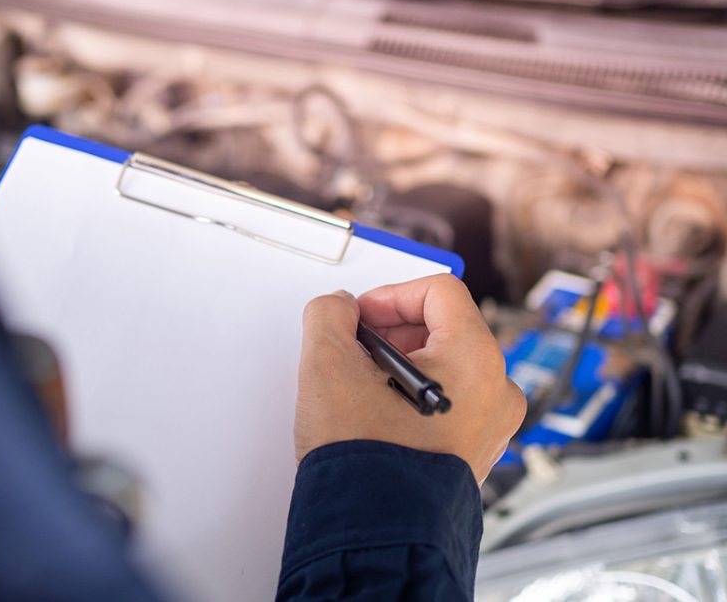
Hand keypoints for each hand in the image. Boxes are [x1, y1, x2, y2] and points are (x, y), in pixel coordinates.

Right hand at [294, 274, 525, 483]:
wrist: (374, 534)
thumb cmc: (366, 462)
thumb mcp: (328, 365)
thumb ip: (330, 316)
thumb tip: (338, 309)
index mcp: (476, 360)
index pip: (439, 291)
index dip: (389, 296)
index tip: (359, 317)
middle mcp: (497, 390)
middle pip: (444, 328)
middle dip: (392, 333)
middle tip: (353, 351)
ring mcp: (491, 425)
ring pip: (445, 366)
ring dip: (399, 365)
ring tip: (361, 388)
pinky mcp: (475, 452)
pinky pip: (449, 402)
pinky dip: (413, 396)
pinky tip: (377, 414)